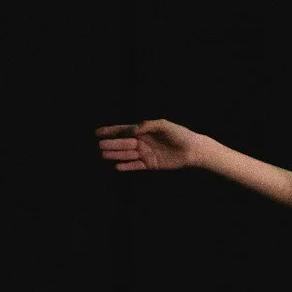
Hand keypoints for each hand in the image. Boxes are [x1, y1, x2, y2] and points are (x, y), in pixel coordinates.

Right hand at [97, 119, 214, 172]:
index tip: (97, 132)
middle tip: (99, 145)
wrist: (194, 150)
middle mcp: (142, 142)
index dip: (110, 131)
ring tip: (103, 154)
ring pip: (127, 154)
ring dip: (115, 154)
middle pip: (123, 143)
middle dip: (111, 144)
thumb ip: (146, 125)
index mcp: (144, 131)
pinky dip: (127, 166)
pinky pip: (136, 166)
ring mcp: (146, 154)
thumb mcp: (163, 125)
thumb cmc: (180, 134)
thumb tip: (130, 130)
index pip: (124, 131)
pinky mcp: (150, 164)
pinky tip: (117, 166)